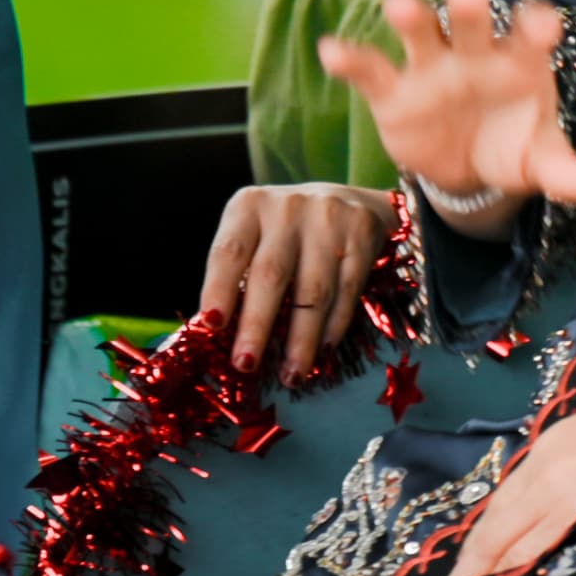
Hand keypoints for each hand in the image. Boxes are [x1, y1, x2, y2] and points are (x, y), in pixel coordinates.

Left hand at [196, 182, 399, 378]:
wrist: (351, 201)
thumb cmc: (287, 232)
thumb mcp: (256, 236)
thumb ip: (239, 275)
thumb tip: (220, 336)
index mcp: (249, 207)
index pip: (229, 252)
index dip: (219, 289)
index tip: (213, 325)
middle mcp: (287, 207)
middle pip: (270, 274)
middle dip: (257, 325)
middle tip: (246, 365)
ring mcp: (328, 218)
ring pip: (313, 290)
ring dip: (301, 339)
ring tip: (291, 375)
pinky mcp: (362, 232)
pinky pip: (347, 289)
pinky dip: (334, 325)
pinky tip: (323, 350)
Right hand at [316, 0, 575, 235]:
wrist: (470, 167)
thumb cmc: (513, 145)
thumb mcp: (538, 160)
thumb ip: (559, 169)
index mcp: (518, 61)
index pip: (529, 36)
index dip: (535, 27)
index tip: (543, 25)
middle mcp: (473, 54)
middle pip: (472, 23)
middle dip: (469, 8)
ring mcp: (431, 68)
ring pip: (420, 34)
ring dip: (411, 17)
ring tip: (398, 1)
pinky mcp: (393, 92)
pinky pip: (371, 71)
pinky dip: (350, 59)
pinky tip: (331, 51)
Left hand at [447, 366, 575, 575]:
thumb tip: (569, 495)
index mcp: (557, 443)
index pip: (508, 497)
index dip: (486, 532)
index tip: (469, 560)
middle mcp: (552, 458)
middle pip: (501, 515)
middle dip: (477, 555)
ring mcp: (569, 475)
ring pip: (518, 528)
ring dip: (494, 563)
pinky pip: (548, 533)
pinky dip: (526, 558)